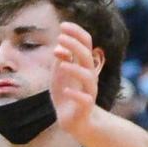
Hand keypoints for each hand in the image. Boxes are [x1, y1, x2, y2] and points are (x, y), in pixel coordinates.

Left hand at [51, 22, 98, 138]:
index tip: (63, 24)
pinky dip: (75, 94)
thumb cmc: (66, 95)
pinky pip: (84, 99)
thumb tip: (58, 47)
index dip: (76, 33)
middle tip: (60, 37)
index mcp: (83, 65)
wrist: (75, 121)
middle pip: (86, 56)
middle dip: (74, 45)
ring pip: (87, 76)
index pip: (85, 44)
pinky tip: (66, 90)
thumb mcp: (59, 76)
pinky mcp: (85, 107)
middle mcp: (89, 75)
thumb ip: (60, 61)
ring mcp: (89, 91)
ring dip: (74, 68)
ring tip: (61, 64)